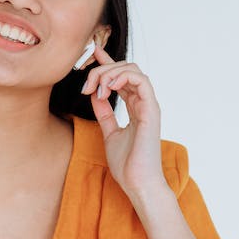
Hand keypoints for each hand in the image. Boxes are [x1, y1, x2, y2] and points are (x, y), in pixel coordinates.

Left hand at [80, 46, 166, 199]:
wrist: (138, 183)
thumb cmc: (127, 164)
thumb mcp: (109, 133)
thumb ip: (104, 113)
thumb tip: (95, 94)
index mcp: (135, 107)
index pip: (123, 76)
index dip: (108, 62)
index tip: (92, 55)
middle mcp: (143, 103)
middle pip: (126, 69)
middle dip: (102, 69)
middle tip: (86, 85)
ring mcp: (149, 105)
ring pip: (133, 70)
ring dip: (110, 72)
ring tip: (96, 87)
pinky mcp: (152, 110)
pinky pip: (141, 81)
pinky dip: (122, 77)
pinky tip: (107, 87)